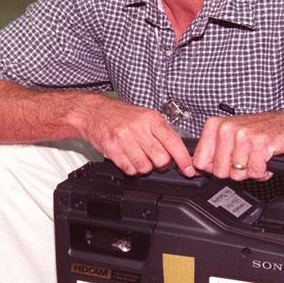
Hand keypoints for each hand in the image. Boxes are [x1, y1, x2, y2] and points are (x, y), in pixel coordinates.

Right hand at [77, 98, 193, 175]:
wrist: (94, 113)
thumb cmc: (121, 115)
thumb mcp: (146, 116)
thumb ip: (162, 132)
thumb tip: (179, 151)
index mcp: (151, 119)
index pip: (173, 142)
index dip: (183, 159)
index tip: (189, 169)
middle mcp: (138, 128)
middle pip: (161, 159)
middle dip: (161, 164)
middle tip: (155, 158)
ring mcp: (124, 139)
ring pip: (145, 167)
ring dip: (145, 167)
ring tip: (139, 157)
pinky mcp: (112, 150)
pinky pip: (129, 169)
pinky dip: (131, 169)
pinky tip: (128, 158)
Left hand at [192, 111, 283, 180]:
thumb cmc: (262, 132)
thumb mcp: (231, 137)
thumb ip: (212, 152)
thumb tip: (193, 169)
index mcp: (216, 126)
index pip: (200, 161)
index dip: (214, 168)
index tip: (226, 163)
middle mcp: (228, 129)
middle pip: (219, 171)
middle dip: (234, 171)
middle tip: (247, 159)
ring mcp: (245, 135)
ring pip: (238, 173)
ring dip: (251, 171)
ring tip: (258, 157)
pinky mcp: (262, 144)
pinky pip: (255, 172)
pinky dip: (263, 172)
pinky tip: (267, 160)